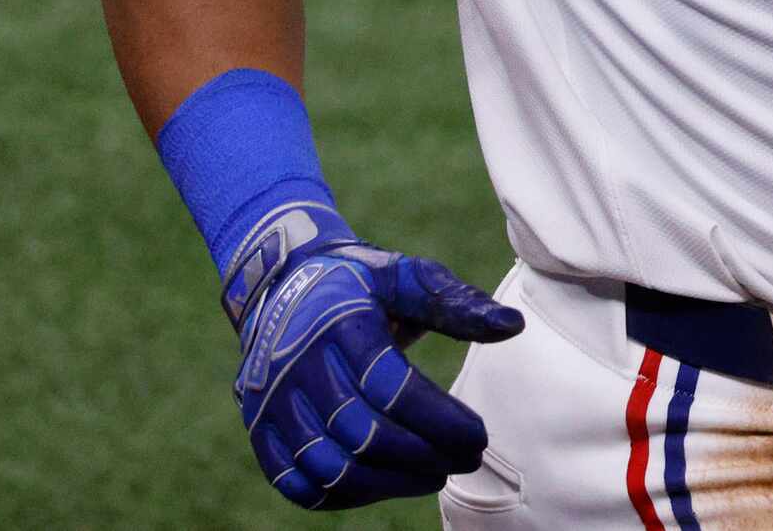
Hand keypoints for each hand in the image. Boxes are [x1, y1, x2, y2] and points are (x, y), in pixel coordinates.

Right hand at [222, 202, 524, 509]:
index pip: (390, 389)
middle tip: (466, 459)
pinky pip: (298, 484)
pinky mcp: (260, 431)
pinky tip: (387, 483)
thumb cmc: (362, 284)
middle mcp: (296, 367)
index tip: (479, 437)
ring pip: (331, 468)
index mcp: (338, 325)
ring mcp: (271, 404)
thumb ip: (457, 304)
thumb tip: (512, 328)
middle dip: (425, 456)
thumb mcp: (407, 277)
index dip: (439, 422)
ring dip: (391, 483)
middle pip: (364, 435)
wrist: (284, 283)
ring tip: (435, 474)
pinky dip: (345, 497)